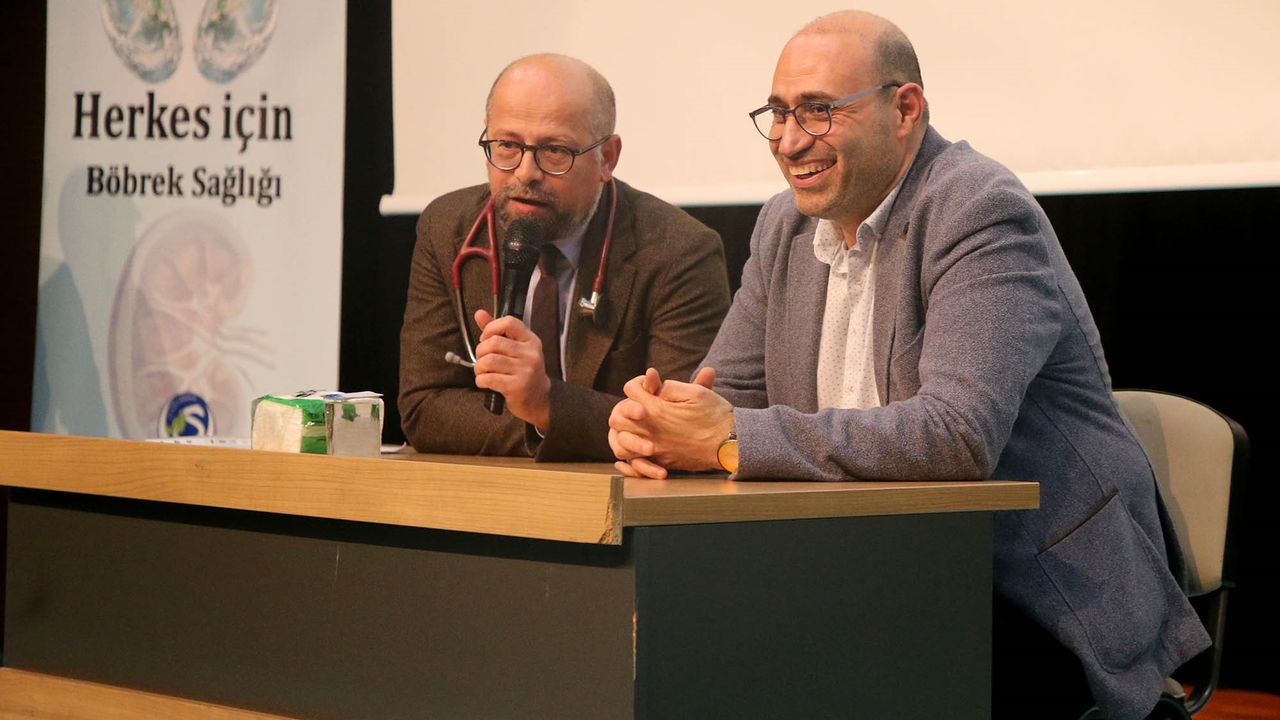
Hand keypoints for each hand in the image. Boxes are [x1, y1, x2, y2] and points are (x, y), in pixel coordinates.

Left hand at [474, 309, 551, 429]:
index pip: (509, 322)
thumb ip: (497, 331)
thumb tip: (479, 313)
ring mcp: (525, 371)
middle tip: (482, 359)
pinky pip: (489, 379)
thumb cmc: (523, 371)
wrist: (539, 399)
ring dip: (478, 367)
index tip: (486, 338)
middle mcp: (530, 354)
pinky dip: (480, 380)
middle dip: (480, 351)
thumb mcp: (516, 349)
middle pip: (494, 342)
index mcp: (530, 340)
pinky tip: (485, 382)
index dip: (491, 327)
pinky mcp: (517, 387)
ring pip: (489, 361)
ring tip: (482, 371)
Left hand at [609, 367, 729, 478]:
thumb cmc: (716, 417)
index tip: (651, 383)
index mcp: (657, 411)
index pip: (630, 390)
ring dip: (626, 431)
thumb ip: (671, 387)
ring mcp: (655, 449)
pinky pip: (635, 461)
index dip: (639, 382)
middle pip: (618, 417)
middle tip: (641, 403)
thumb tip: (656, 386)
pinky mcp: (662, 462)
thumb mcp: (696, 392)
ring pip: (622, 442)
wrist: (731, 445)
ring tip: (639, 424)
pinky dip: (633, 453)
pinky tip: (639, 446)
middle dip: (627, 406)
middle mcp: (651, 432)